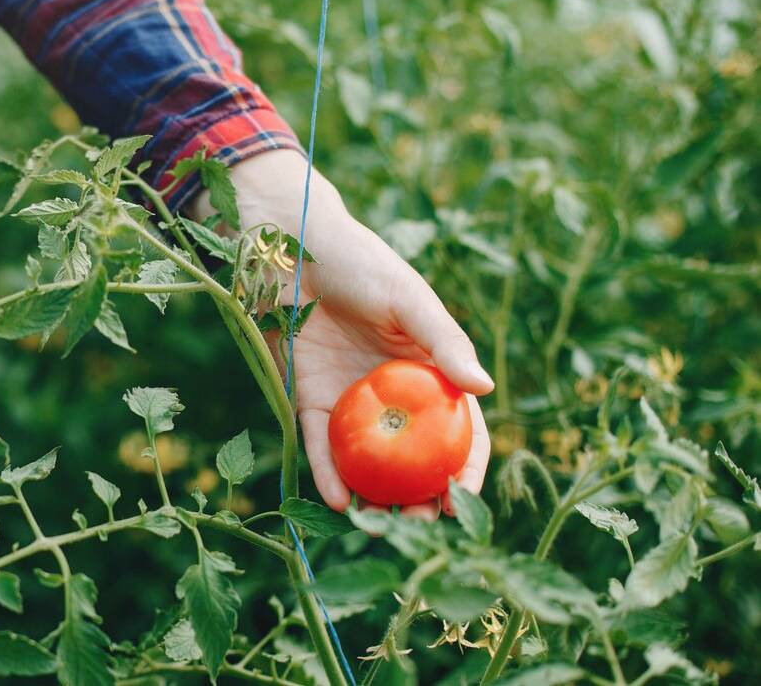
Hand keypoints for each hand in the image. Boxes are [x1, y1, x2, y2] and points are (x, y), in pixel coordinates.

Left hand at [213, 150, 493, 518]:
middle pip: (412, 456)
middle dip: (419, 497)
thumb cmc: (361, 264)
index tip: (466, 502)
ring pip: (366, 460)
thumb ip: (445, 343)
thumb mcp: (411, 300)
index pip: (457, 428)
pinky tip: (339, 499)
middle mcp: (391, 392)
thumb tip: (485, 387)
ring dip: (373, 497)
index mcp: (428, 369)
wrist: (290, 247)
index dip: (466, 468)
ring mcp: (350, 398)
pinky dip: (328, 472)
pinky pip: (319, 444)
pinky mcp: (307, 397)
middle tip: (421, 528)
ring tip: (379, 527)